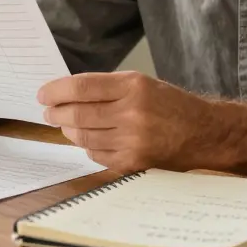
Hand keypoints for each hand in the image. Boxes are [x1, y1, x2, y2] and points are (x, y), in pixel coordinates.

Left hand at [38, 71, 215, 173]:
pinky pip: (97, 155)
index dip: (57, 91)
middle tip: (48, 111)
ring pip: (84, 136)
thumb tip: (68, 94)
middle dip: (56, 112)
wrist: (204, 133)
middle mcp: (132, 112)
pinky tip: (87, 140)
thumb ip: (107, 88)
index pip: (83, 87)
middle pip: (78, 114)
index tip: (43, 94)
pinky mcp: (134, 162)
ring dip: (68, 130)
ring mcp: (133, 141)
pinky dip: (87, 147)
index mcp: (133, 86)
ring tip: (64, 124)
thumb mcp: (142, 83)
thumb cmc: (171, 105)